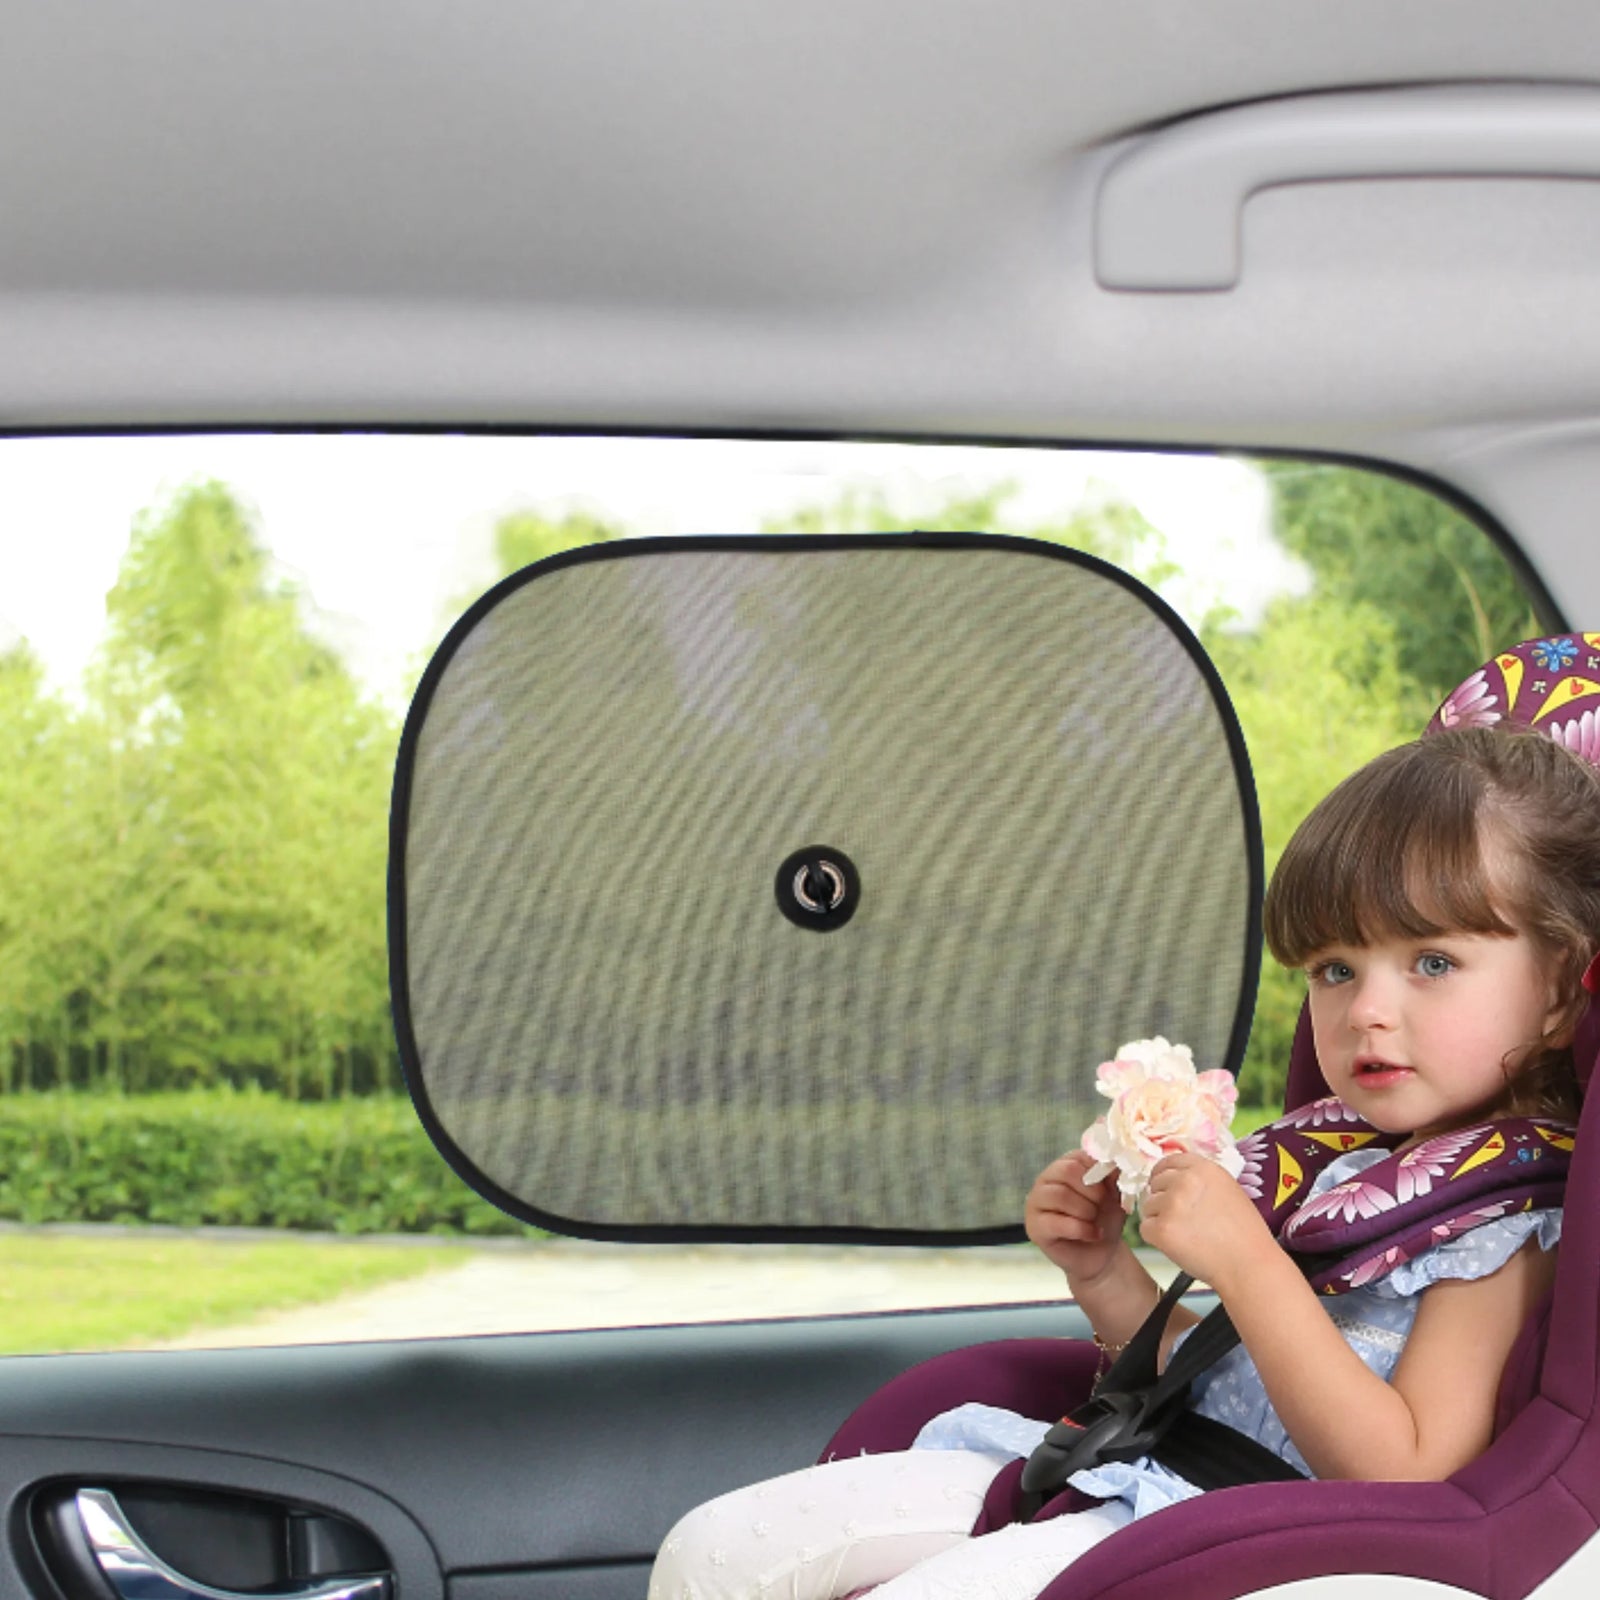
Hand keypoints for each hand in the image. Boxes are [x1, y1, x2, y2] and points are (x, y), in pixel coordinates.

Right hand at [1025, 1149, 1128, 1286]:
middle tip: (1102, 1206)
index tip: (1110, 1189)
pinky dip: (1082, 1229)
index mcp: (1064, 1166)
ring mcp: (1036, 1202)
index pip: (1078, 1156)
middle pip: (1066, 1171)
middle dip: (1092, 1191)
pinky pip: (1056, 1222)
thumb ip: (1114, 1174)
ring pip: (1060, 1195)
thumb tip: (1117, 1159)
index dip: (1099, 1172)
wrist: (1102, 1255)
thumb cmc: (1105, 1219)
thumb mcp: (1116, 1194)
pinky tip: (1092, 1234)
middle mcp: (1046, 1180)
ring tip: (1095, 1221)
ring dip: (1086, 1211)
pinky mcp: (1034, 1227)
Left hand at [1138, 1151, 1274, 1289]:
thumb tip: (1173, 1180)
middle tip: (1182, 1220)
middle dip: (1163, 1200)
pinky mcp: (1162, 1228)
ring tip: (1187, 1235)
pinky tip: (1178, 1245)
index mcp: (1202, 1168)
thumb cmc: (1244, 1234)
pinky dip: (1157, 1239)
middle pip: (1155, 1184)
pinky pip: (1145, 1228)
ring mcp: (1171, 1204)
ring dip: (1160, 1220)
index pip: (1168, 1162)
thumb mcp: (1227, 1190)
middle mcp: (1184, 1180)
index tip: (1165, 1188)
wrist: (1249, 1265)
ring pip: (1148, 1206)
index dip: (1163, 1176)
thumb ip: (1200, 1180)